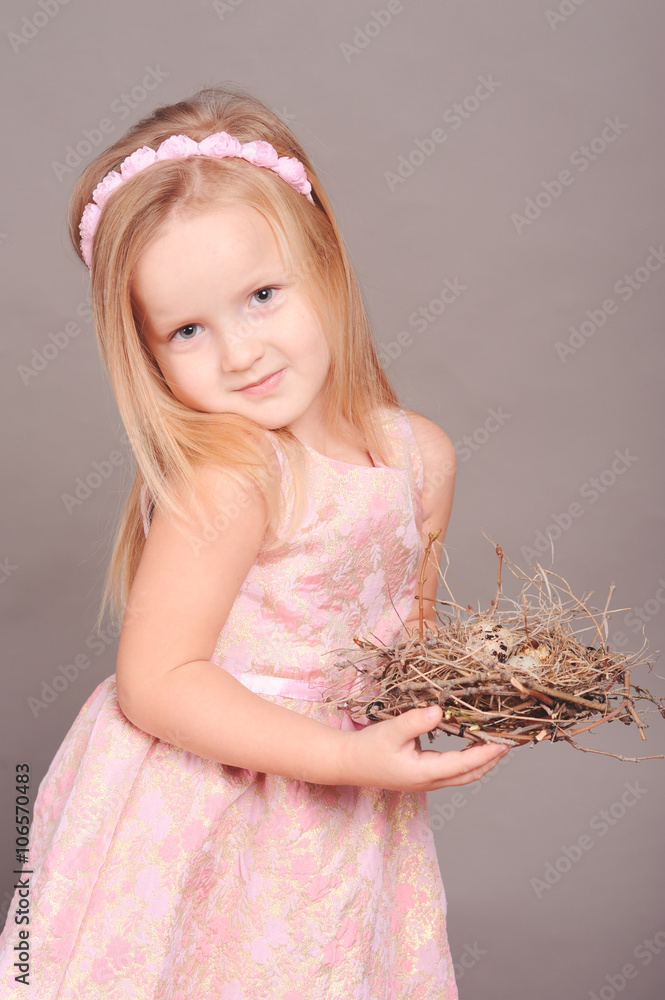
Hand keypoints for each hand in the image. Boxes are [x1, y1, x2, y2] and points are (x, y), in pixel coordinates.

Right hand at [339, 705, 511, 791]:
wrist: (348, 763)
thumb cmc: (367, 748)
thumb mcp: (389, 732)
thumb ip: (414, 721)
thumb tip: (439, 711)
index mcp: (424, 773)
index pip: (463, 765)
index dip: (486, 754)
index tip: (505, 743)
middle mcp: (429, 781)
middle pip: (470, 775)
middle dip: (492, 760)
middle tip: (511, 742)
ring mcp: (426, 781)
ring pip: (463, 775)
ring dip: (482, 761)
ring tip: (498, 744)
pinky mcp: (423, 775)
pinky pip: (453, 770)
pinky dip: (468, 760)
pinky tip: (471, 745)